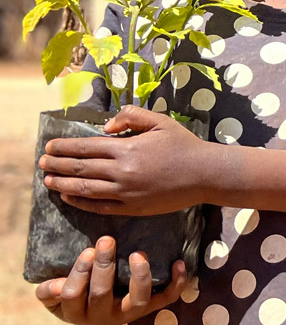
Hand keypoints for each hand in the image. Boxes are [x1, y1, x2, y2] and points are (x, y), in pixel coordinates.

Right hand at [36, 235, 188, 324]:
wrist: (99, 307)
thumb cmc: (75, 291)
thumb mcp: (55, 295)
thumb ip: (51, 291)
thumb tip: (56, 285)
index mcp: (75, 313)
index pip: (72, 295)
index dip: (79, 274)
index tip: (88, 250)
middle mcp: (102, 318)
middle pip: (101, 294)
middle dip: (104, 266)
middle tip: (107, 240)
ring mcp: (127, 314)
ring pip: (136, 301)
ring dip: (138, 276)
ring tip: (137, 254)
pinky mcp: (149, 308)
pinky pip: (166, 298)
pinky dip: (176, 283)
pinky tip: (178, 263)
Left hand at [39, 105, 207, 214]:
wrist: (205, 174)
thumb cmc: (184, 145)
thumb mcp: (160, 121)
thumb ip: (131, 117)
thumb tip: (105, 127)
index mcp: (128, 148)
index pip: (86, 147)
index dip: (64, 147)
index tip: (50, 146)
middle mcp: (123, 171)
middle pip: (80, 169)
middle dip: (57, 165)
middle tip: (42, 163)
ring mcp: (126, 192)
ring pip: (85, 189)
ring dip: (63, 185)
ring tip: (48, 181)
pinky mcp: (133, 208)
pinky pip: (100, 207)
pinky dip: (81, 203)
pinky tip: (69, 198)